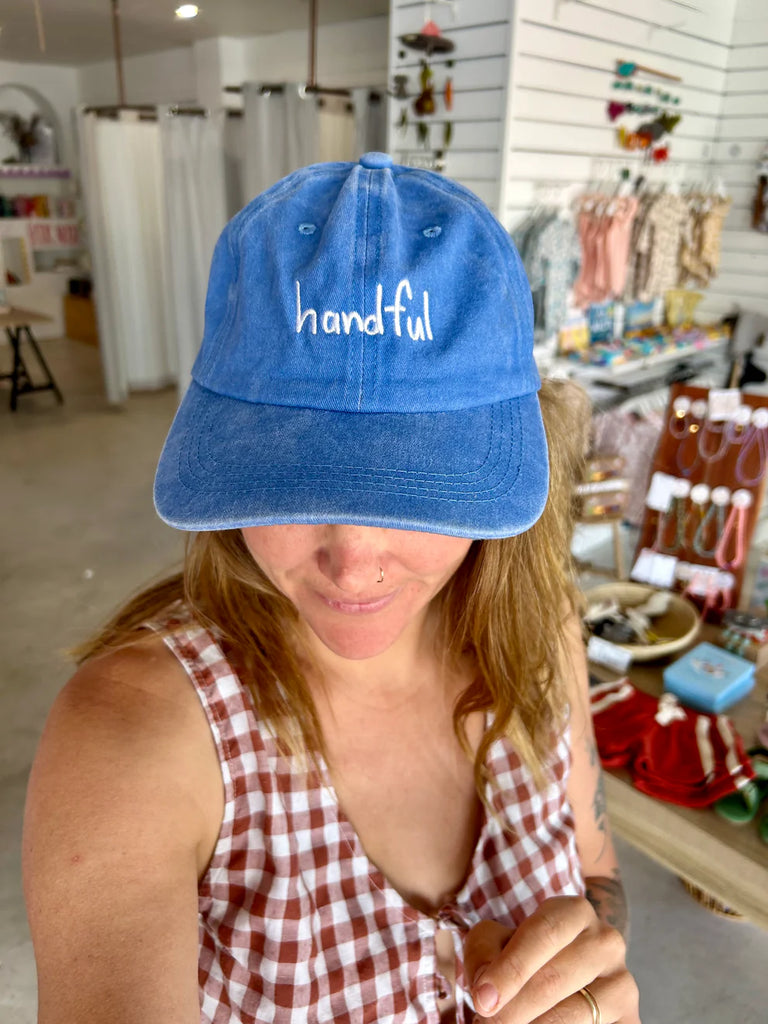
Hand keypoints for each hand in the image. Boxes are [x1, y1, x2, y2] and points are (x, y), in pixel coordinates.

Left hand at [463, 896, 639, 1023]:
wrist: (572, 969)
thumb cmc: (526, 953)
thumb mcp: (499, 938)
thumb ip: (484, 953)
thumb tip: (487, 990)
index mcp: (575, 912)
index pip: (542, 935)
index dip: (511, 969)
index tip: (483, 999)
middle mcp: (607, 942)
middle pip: (555, 979)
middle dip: (514, 1008)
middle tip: (487, 1023)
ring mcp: (623, 982)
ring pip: (576, 1013)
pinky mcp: (632, 1018)